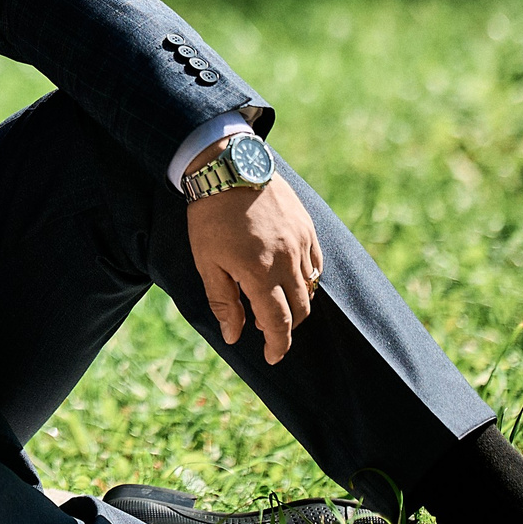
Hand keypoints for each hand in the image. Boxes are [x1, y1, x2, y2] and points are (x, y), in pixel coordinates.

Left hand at [187, 169, 324, 364]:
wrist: (227, 166)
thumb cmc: (210, 215)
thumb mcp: (206, 261)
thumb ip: (223, 301)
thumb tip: (233, 336)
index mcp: (259, 273)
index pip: (279, 323)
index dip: (278, 345)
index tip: (272, 357)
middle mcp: (287, 260)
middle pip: (300, 308)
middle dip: (287, 326)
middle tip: (266, 327)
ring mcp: (301, 242)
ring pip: (310, 287)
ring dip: (296, 301)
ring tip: (271, 298)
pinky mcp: (307, 226)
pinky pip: (316, 262)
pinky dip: (306, 277)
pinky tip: (287, 275)